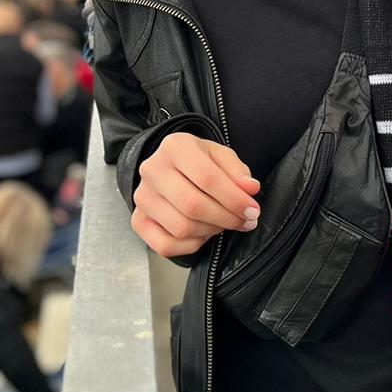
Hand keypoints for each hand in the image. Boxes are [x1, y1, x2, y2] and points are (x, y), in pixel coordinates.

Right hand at [131, 130, 261, 259]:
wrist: (170, 167)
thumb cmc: (199, 161)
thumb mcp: (220, 156)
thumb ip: (237, 172)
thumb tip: (250, 189)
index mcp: (175, 147)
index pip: (207, 177)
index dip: (234, 198)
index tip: (253, 210)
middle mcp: (153, 170)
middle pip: (193, 205)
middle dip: (226, 218)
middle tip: (246, 221)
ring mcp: (142, 197)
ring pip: (181, 227)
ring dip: (211, 231)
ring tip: (225, 223)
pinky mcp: (138, 221)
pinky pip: (165, 245)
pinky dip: (191, 245)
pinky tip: (204, 233)